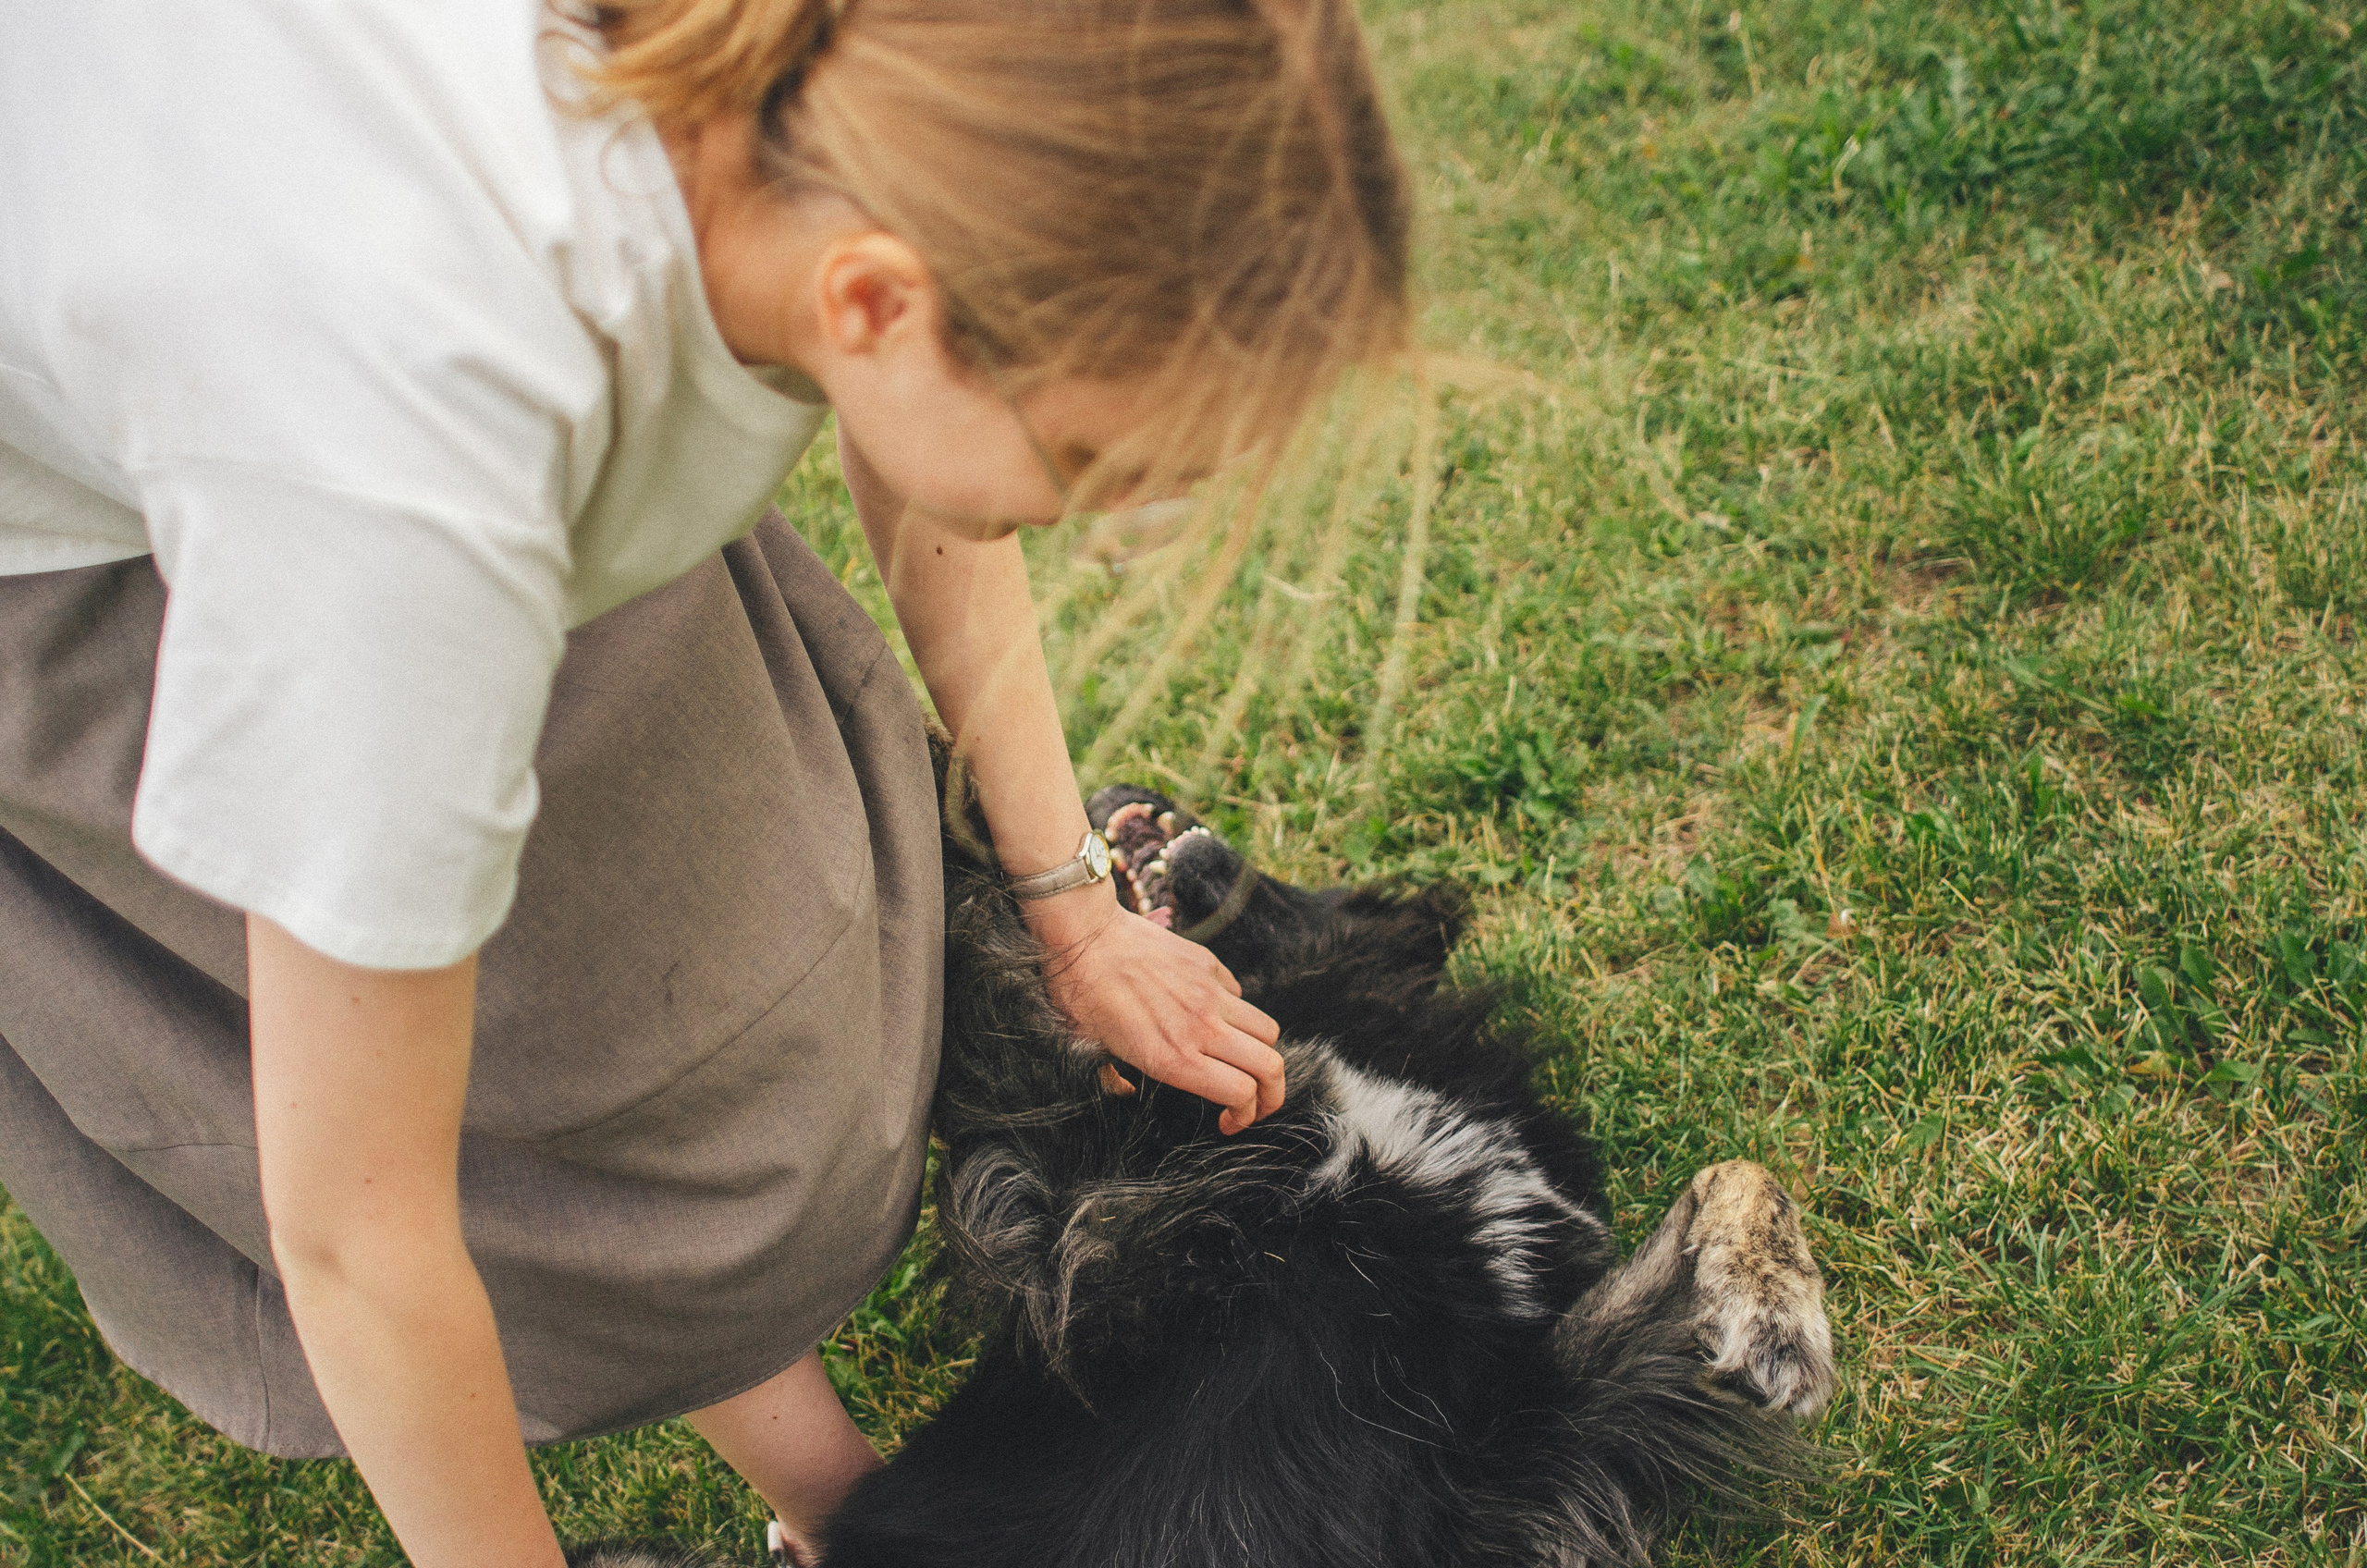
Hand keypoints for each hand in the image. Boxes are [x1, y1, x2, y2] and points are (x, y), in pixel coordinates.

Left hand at [1025, 889, 1283, 1133]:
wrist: (1085, 934)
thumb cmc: (1079, 994)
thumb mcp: (1086, 1050)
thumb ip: (1112, 1079)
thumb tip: (1126, 1092)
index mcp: (1173, 1058)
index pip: (1241, 1093)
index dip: (1245, 1115)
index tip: (1228, 1121)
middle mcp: (1200, 1028)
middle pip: (1270, 1067)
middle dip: (1272, 1096)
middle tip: (1258, 1104)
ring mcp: (1209, 993)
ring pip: (1266, 1030)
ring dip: (1262, 1053)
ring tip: (1244, 1061)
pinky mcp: (1208, 965)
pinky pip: (1239, 995)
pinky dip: (1237, 1013)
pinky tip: (1214, 1017)